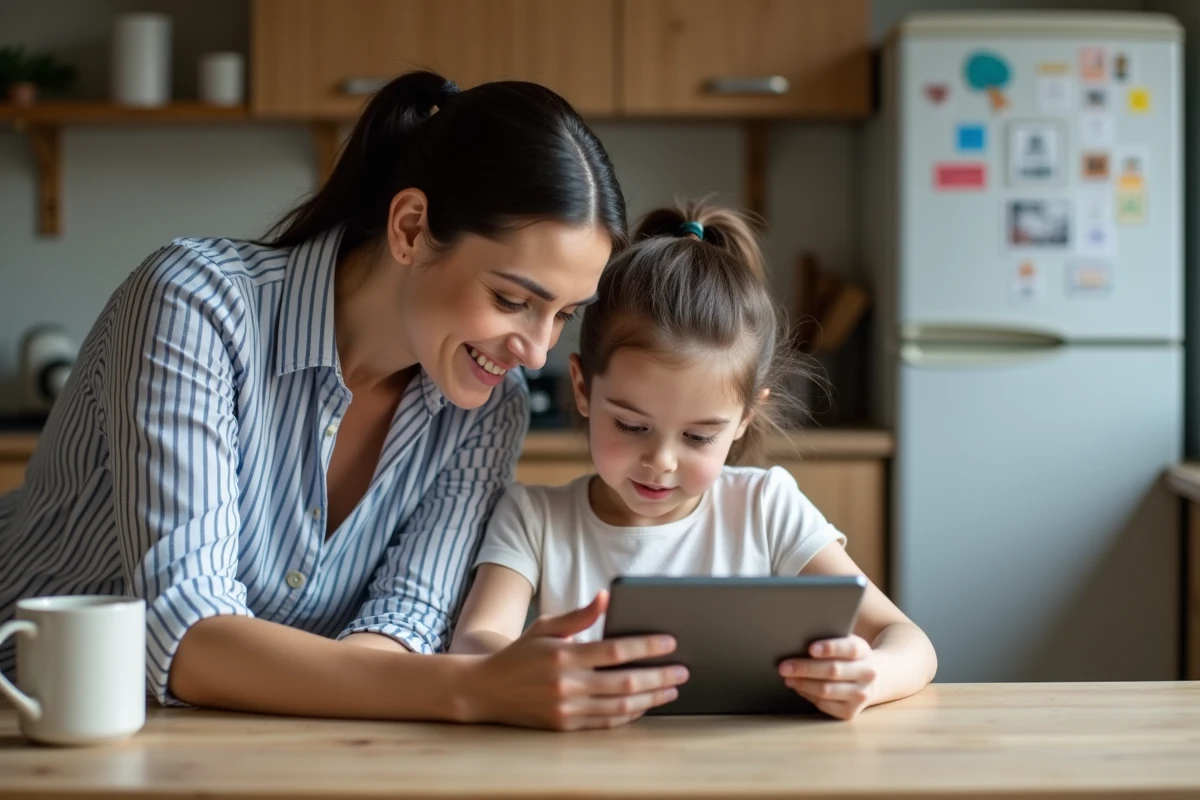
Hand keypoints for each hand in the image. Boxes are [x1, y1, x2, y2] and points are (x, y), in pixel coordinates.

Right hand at [463, 591, 688, 730]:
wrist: (486, 690)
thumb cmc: (520, 653)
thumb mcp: (545, 626)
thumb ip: (579, 614)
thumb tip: (606, 597)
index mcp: (564, 655)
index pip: (615, 651)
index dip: (646, 648)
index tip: (670, 643)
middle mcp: (567, 684)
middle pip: (624, 682)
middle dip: (658, 676)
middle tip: (682, 670)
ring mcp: (566, 708)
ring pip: (620, 707)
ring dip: (650, 698)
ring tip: (672, 689)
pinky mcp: (565, 726)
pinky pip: (605, 722)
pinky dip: (629, 714)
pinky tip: (645, 705)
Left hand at [778, 635, 877, 719]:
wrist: (873, 678)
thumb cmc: (848, 656)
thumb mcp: (846, 643)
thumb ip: (829, 639)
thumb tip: (798, 640)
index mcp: (864, 652)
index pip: (849, 648)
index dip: (830, 648)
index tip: (811, 648)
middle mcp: (867, 674)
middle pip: (833, 671)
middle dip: (805, 668)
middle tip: (784, 667)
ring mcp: (861, 695)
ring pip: (826, 690)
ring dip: (803, 684)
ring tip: (787, 678)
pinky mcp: (851, 712)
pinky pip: (824, 704)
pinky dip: (808, 695)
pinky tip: (799, 688)